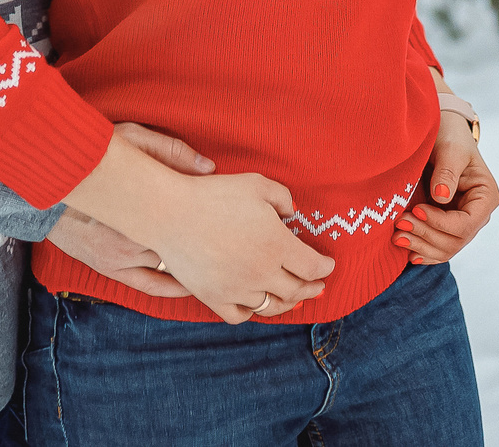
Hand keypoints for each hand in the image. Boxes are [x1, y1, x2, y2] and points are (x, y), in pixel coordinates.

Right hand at [41, 123, 218, 299]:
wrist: (47, 181)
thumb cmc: (89, 155)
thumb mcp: (129, 139)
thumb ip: (169, 151)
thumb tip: (209, 168)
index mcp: (141, 206)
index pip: (189, 214)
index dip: (211, 215)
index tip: (231, 213)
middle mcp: (131, 238)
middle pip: (181, 243)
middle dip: (204, 239)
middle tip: (232, 238)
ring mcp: (120, 258)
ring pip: (169, 265)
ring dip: (192, 262)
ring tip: (220, 259)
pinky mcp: (109, 269)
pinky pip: (150, 286)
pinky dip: (173, 287)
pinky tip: (193, 286)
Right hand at [60, 132, 334, 324]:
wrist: (169, 213)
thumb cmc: (214, 194)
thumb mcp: (257, 184)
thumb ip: (282, 197)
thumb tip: (292, 213)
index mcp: (278, 245)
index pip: (314, 267)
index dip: (325, 267)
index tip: (328, 264)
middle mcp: (262, 273)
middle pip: (297, 290)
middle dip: (313, 287)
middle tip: (319, 285)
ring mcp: (237, 290)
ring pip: (272, 306)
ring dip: (287, 302)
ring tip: (293, 298)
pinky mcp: (213, 298)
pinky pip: (240, 315)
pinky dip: (252, 311)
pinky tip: (255, 303)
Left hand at [398, 110, 498, 264]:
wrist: (441, 134)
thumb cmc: (450, 137)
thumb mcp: (450, 149)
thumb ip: (448, 172)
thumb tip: (441, 197)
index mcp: (485, 197)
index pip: (465, 224)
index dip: (440, 222)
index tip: (416, 209)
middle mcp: (476, 215)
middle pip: (455, 241)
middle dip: (427, 235)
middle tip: (400, 223)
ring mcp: (461, 223)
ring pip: (445, 249)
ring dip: (421, 246)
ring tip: (397, 236)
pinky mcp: (445, 226)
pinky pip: (436, 248)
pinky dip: (421, 251)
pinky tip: (406, 251)